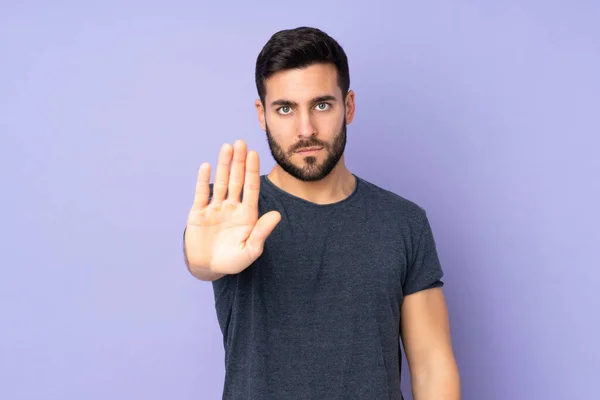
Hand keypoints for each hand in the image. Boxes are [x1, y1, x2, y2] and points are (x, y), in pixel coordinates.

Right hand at [184, 140, 280, 274]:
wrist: (208, 268)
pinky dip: (204, 180)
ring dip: (223, 165)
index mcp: (247, 215)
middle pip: (236, 180)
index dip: (252, 171)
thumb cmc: (232, 261)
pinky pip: (202, 194)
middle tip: (241, 142)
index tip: (254, 154)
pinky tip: (207, 166)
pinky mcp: (198, 213)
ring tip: (227, 147)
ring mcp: (215, 208)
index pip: (251, 188)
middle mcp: (232, 207)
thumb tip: (277, 215)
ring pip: (220, 183)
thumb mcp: (251, 250)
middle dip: (239, 162)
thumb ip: (262, 232)